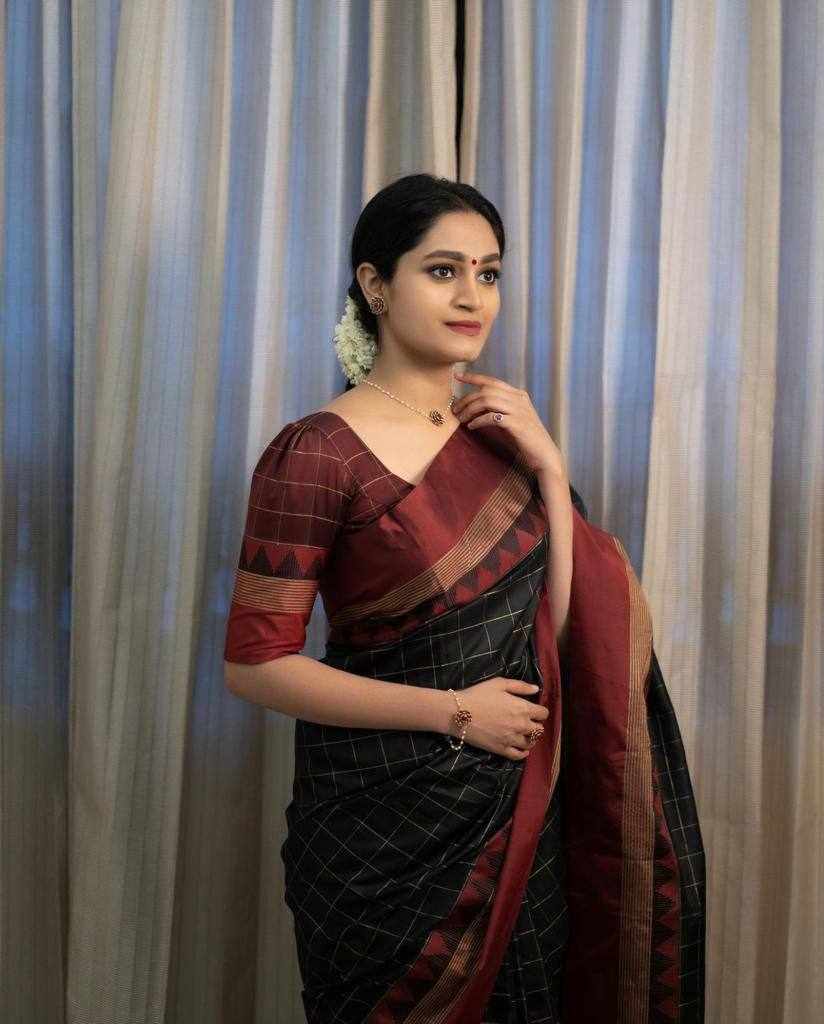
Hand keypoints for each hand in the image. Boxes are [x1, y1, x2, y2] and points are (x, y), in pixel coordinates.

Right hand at [449, 676, 549, 760]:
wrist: (458, 713)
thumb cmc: (478, 695)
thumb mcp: (499, 684)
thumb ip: (520, 686)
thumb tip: (536, 689)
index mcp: (522, 708)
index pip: (543, 713)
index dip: (540, 711)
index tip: (534, 710)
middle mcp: (521, 725)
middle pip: (539, 729)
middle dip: (536, 725)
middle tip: (528, 722)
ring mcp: (512, 739)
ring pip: (531, 743)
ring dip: (530, 738)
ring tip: (524, 734)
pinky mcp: (502, 749)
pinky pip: (519, 755)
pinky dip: (523, 753)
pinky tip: (521, 748)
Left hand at [452, 370, 566, 478]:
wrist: (544, 454)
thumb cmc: (526, 438)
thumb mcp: (512, 418)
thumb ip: (498, 409)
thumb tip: (475, 405)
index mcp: (518, 395)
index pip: (493, 381)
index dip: (474, 377)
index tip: (457, 376)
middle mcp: (519, 399)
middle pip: (486, 391)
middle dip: (467, 399)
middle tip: (455, 409)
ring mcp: (519, 411)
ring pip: (487, 401)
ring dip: (470, 409)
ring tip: (461, 419)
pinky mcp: (517, 424)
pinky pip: (492, 417)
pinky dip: (478, 420)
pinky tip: (471, 427)